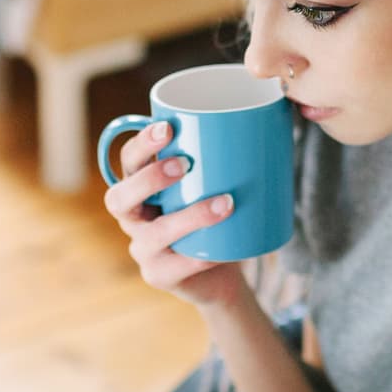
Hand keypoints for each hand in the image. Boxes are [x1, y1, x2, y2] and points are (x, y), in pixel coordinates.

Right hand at [103, 121, 246, 308]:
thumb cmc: (215, 218)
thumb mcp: (213, 185)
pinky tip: (221, 250)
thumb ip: (224, 156)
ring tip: (225, 203)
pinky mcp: (158, 276)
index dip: (141, 144)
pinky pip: (175, 267)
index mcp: (140, 187)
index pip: (128, 161)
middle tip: (185, 164)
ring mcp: (142, 250)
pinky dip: (200, 257)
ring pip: (153, 234)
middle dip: (149, 178)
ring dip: (188, 217)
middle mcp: (132, 218)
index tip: (168, 127)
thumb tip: (272, 114)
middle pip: (119, 198)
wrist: (219, 272)